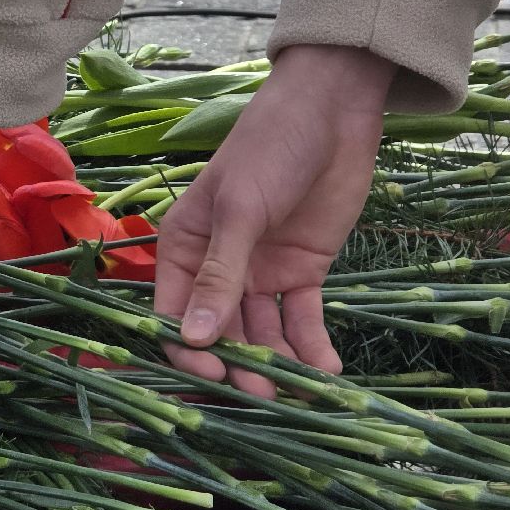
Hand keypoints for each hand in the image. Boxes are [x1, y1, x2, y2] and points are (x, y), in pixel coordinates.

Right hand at [154, 45, 394, 397]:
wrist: (332, 110)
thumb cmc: (270, 147)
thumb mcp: (241, 210)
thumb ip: (221, 275)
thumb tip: (194, 338)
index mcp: (184, 246)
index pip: (176, 312)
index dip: (190, 350)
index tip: (212, 379)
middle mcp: (217, 266)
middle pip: (221, 331)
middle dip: (239, 366)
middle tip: (263, 398)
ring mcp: (261, 271)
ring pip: (262, 333)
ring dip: (277, 364)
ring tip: (299, 393)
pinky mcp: (303, 271)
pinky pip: (302, 319)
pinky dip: (311, 346)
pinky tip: (326, 372)